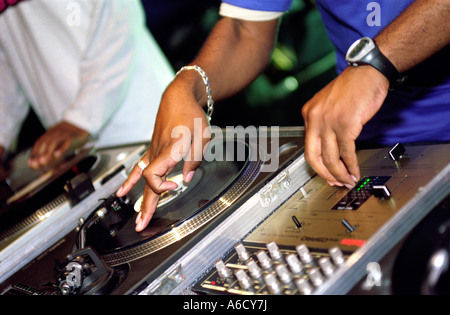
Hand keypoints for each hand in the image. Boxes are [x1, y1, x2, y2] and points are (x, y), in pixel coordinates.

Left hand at [27, 121, 88, 169]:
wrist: (82, 122)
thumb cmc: (70, 135)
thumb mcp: (60, 141)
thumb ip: (52, 149)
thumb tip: (42, 162)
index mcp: (50, 133)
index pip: (39, 143)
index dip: (34, 153)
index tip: (31, 163)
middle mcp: (55, 133)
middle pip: (45, 143)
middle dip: (39, 154)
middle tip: (36, 164)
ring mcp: (64, 134)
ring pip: (53, 143)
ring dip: (47, 152)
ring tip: (43, 162)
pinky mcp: (73, 136)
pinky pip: (66, 142)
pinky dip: (61, 149)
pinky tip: (57, 155)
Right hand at [116, 86, 210, 231]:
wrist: (178, 97)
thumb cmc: (192, 114)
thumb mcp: (203, 136)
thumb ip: (194, 160)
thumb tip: (186, 180)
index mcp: (170, 150)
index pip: (153, 175)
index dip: (159, 185)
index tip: (173, 186)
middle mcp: (158, 153)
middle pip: (147, 184)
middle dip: (146, 207)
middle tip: (141, 226)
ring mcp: (153, 152)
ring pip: (143, 180)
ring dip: (141, 200)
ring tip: (137, 219)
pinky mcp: (152, 150)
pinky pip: (139, 168)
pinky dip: (130, 181)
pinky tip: (121, 192)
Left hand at [301, 66, 388, 187]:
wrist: (368, 71)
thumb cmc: (353, 86)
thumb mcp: (329, 103)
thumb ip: (324, 123)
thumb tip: (329, 147)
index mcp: (309, 113)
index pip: (308, 146)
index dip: (317, 165)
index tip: (326, 173)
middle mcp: (315, 118)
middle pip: (313, 156)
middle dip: (324, 174)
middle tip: (334, 183)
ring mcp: (329, 122)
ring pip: (330, 158)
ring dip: (340, 174)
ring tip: (348, 180)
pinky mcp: (346, 124)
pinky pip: (346, 152)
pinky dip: (351, 165)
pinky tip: (355, 171)